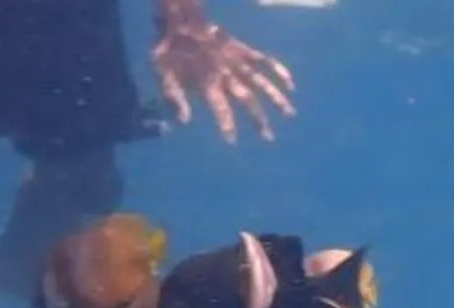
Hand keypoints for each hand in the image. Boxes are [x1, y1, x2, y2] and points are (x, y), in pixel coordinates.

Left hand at [150, 0, 294, 142]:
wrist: (179, 21)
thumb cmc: (168, 51)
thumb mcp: (163, 75)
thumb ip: (174, 98)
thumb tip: (184, 122)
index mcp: (207, 83)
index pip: (221, 109)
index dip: (227, 125)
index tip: (232, 141)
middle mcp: (226, 74)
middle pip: (247, 100)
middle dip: (258, 120)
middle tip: (269, 137)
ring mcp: (236, 61)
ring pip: (260, 82)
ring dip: (276, 98)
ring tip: (290, 113)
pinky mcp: (242, 49)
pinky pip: (263, 59)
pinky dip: (278, 70)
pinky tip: (290, 84)